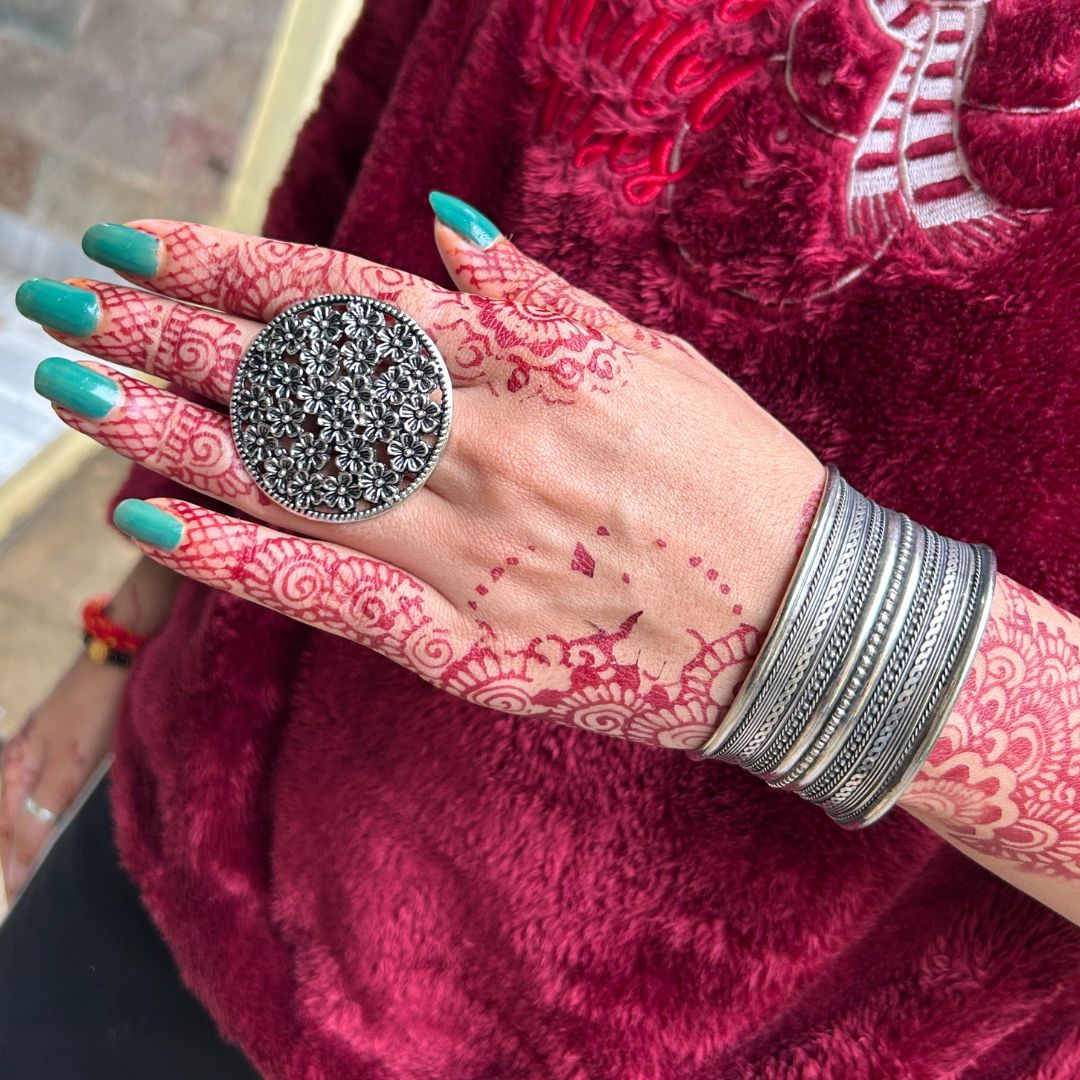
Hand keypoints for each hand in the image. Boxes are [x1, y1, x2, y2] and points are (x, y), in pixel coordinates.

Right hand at [0, 654, 123, 899]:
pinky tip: (62, 820)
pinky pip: (46, 785)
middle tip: (28, 891)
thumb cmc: (95, 708)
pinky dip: (47, 810)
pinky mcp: (66, 738)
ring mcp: (42, 746)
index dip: (13, 869)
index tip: (20, 901)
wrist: (121, 654)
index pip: (6, 834)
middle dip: (16, 854)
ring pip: (26, 803)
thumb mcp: (69, 766)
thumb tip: (16, 868)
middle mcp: (21, 759)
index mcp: (14, 768)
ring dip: (31, 834)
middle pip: (10, 820)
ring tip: (44, 866)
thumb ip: (42, 813)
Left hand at [27, 197, 823, 749]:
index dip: (232, 266)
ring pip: (294, 484)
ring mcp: (472, 556)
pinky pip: (339, 601)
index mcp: (528, 370)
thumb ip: (539, 295)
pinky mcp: (473, 651)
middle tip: (64, 306)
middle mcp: (485, 452)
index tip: (140, 243)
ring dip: (172, 434)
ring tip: (76, 394)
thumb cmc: (739, 480)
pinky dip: (243, 564)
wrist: (807, 624)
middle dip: (167, 336)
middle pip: (295, 384)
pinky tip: (158, 530)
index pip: (345, 302)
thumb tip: (444, 226)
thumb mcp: (653, 359)